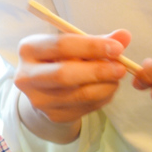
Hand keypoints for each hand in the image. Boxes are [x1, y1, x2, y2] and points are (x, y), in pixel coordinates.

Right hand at [14, 29, 131, 135]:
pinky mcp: (53, 115)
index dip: (91, 46)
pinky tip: (107, 89)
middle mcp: (27, 76)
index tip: (117, 48)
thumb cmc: (61, 58)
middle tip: (121, 68)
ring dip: (105, 86)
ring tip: (116, 78)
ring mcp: (38, 99)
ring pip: (78, 95)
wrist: (45, 88)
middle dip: (97, 71)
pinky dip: (102, 98)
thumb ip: (98, 39)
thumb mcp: (74, 44)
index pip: (61, 45)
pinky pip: (85, 107)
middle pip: (64, 74)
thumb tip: (124, 36)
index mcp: (29, 49)